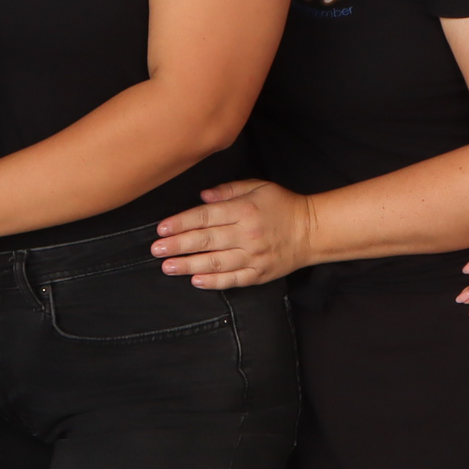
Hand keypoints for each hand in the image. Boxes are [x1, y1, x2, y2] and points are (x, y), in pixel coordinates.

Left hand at [150, 179, 313, 288]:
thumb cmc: (282, 206)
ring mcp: (253, 257)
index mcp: (245, 210)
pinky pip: (232, 280)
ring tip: (168, 266)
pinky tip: (195, 280)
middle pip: (205, 241)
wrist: (312, 232)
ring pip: (215, 263)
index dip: (181, 223)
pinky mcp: (259, 274)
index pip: (206, 217)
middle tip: (156, 250)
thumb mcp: (258, 187)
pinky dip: (213, 282)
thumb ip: (229, 191)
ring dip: (188, 265)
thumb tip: (202, 197)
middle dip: (177, 246)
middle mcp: (247, 235)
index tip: (161, 229)